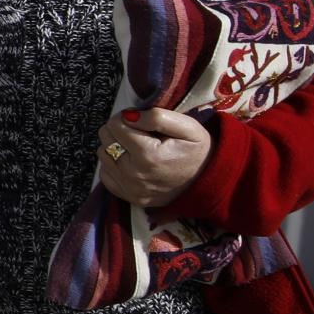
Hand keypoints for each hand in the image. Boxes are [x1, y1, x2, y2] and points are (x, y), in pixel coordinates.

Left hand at [97, 108, 212, 207]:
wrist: (209, 181)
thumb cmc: (198, 150)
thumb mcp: (187, 127)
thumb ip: (156, 117)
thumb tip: (127, 116)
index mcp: (148, 155)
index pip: (114, 124)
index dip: (126, 117)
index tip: (140, 121)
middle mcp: (135, 175)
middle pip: (106, 139)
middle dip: (119, 130)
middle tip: (139, 133)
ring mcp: (131, 189)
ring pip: (103, 155)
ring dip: (115, 146)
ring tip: (137, 147)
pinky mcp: (130, 198)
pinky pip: (106, 175)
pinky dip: (114, 165)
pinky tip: (132, 162)